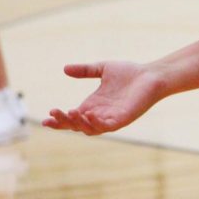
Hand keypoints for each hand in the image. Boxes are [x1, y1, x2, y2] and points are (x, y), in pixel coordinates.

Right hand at [43, 61, 164, 134]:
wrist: (152, 75)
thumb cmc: (130, 73)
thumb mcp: (103, 69)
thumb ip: (85, 70)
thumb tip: (65, 69)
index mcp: (93, 105)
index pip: (72, 117)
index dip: (59, 119)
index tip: (46, 117)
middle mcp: (100, 114)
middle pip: (76, 125)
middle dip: (64, 122)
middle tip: (53, 114)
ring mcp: (111, 119)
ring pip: (89, 129)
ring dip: (78, 123)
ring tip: (71, 112)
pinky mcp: (123, 119)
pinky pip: (106, 127)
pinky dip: (96, 124)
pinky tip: (88, 116)